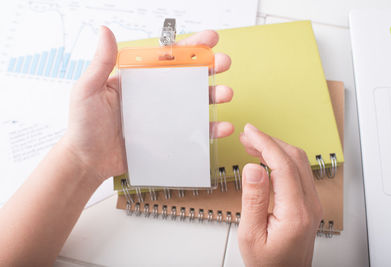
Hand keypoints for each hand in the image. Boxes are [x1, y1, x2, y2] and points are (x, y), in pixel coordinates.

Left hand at [63, 26, 233, 181]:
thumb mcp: (89, 90)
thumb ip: (100, 63)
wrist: (87, 161)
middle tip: (224, 63)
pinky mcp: (167, 137)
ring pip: (194, 103)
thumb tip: (105, 32)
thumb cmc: (84, 126)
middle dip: (209, 68)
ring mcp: (162, 117)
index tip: (208, 39)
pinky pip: (192, 131)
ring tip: (225, 94)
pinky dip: (209, 129)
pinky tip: (221, 126)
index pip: (167, 58)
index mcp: (138, 80)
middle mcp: (154, 96)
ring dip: (213, 96)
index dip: (189, 48)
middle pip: (187, 77)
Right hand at [238, 124, 322, 266]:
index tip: (250, 133)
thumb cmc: (268, 263)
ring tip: (253, 144)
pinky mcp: (309, 204)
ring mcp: (312, 204)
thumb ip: (253, 200)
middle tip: (248, 135)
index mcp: (296, 213)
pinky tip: (266, 160)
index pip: (283, 165)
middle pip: (295, 159)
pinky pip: (298, 173)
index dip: (266, 144)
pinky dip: (281, 159)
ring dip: (276, 148)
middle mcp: (310, 205)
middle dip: (270, 141)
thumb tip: (253, 168)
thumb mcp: (251, 235)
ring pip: (299, 163)